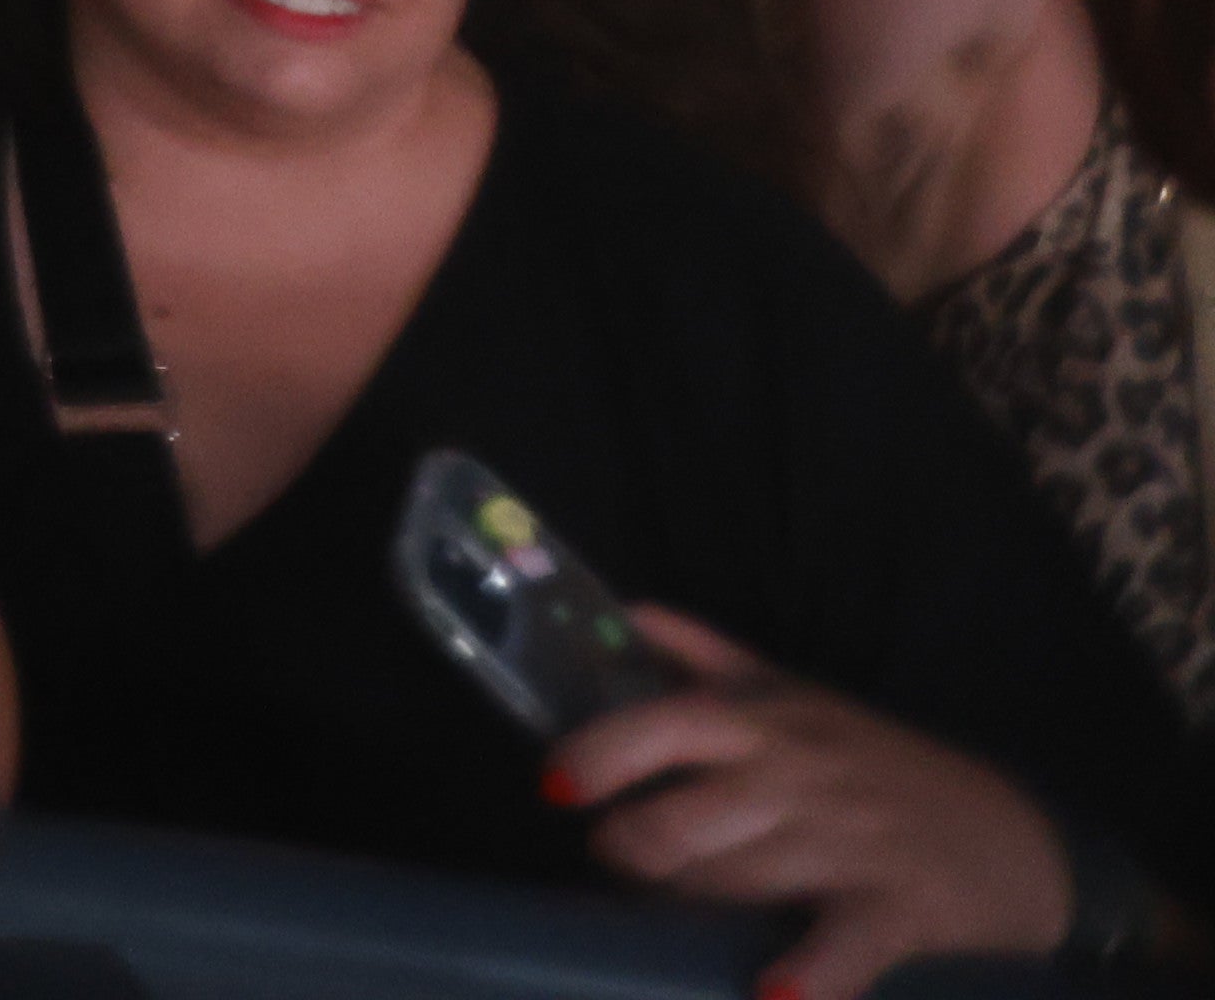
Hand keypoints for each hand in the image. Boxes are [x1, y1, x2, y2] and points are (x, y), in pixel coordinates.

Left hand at [543, 608, 1072, 999]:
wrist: (1018, 839)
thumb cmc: (883, 764)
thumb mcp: (799, 695)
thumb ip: (708, 656)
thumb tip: (627, 612)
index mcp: (769, 720)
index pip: (668, 723)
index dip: (602, 754)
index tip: (555, 785)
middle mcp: (803, 774)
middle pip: (688, 815)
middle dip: (636, 849)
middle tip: (623, 861)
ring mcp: (852, 842)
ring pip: (739, 877)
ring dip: (692, 903)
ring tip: (676, 908)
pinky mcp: (900, 909)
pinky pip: (841, 944)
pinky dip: (807, 973)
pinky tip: (773, 990)